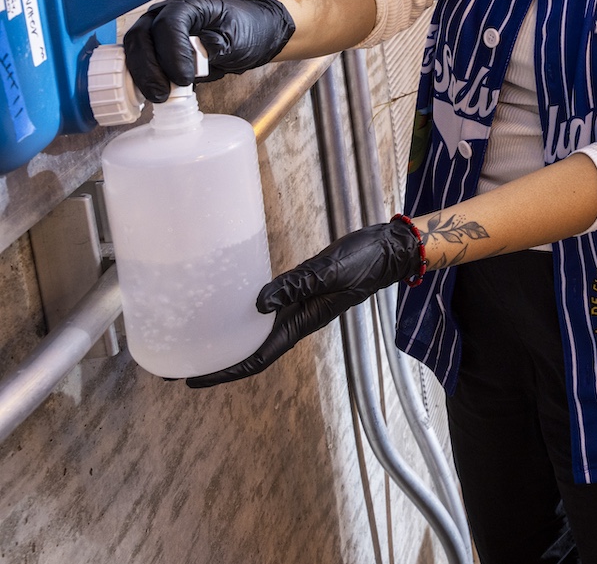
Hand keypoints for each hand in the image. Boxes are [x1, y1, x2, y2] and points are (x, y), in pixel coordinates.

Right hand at [124, 0, 296, 101]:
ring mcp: (155, 29)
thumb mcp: (237, 39)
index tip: (184, 78)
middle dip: (148, 68)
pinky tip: (156, 92)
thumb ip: (213, 49)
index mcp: (189, 5)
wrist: (252, 33)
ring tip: (160, 96)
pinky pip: (138, 61)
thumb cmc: (247, 30)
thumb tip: (192, 66)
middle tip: (162, 94)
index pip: (168, 25)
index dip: (171, 53)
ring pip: (134, 49)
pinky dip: (143, 77)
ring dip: (142, 75)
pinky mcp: (154, 46)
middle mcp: (165, 13)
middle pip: (141, 36)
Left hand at [186, 219, 421, 387]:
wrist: (386, 249)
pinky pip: (263, 304)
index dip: (224, 372)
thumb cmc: (365, 262)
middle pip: (248, 349)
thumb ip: (297, 285)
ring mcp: (296, 304)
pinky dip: (241, 309)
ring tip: (193, 335)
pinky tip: (224, 301)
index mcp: (302, 323)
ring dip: (225, 336)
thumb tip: (257, 304)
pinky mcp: (297, 286)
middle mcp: (295, 319)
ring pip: (253, 329)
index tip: (192, 380)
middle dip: (216, 360)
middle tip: (177, 361)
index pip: (257, 358)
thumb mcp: (330, 273)